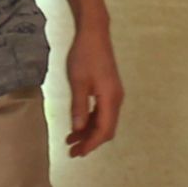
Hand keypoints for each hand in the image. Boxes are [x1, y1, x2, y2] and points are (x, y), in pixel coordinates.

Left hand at [63, 22, 125, 156]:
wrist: (94, 34)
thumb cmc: (85, 55)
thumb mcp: (78, 82)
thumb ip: (79, 107)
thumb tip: (78, 129)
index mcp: (111, 98)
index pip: (104, 130)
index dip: (91, 144)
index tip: (78, 152)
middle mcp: (116, 99)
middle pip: (106, 129)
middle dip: (90, 141)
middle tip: (72, 151)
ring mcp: (114, 94)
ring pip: (103, 121)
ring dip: (89, 132)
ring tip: (71, 140)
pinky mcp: (109, 89)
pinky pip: (102, 111)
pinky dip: (90, 120)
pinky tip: (78, 124)